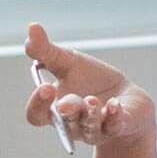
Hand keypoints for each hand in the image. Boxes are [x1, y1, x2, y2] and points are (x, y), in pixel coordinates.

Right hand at [23, 23, 156, 147]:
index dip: (38, 104)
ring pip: (89, 127)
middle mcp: (72, 124)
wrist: (124, 95)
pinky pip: (114, 126)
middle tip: (66, 103)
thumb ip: (47, 50)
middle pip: (63, 122)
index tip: (45, 87)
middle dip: (67, 109)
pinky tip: (114, 104)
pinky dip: (113, 115)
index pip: (36, 115)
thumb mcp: (68, 62)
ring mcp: (95, 129)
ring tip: (92, 100)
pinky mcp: (117, 127)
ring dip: (89, 114)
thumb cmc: (91, 81)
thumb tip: (32, 27)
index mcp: (54, 109)